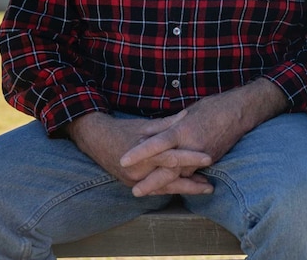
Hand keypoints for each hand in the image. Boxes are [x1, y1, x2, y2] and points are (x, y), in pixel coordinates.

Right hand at [66, 112, 212, 194]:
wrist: (96, 140)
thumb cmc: (123, 129)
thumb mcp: (145, 125)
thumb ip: (168, 123)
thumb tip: (187, 115)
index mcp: (144, 152)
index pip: (171, 157)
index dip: (190, 158)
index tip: (208, 158)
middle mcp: (139, 170)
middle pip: (170, 178)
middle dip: (191, 183)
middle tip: (210, 186)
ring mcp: (134, 180)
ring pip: (164, 188)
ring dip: (184, 189)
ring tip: (204, 189)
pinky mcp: (133, 184)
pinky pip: (155, 190)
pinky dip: (171, 190)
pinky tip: (187, 189)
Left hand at [120, 78, 287, 196]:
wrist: (239, 113)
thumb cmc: (211, 108)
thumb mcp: (186, 113)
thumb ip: (167, 126)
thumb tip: (146, 134)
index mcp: (182, 130)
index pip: (157, 144)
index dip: (140, 152)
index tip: (123, 160)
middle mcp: (191, 146)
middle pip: (167, 168)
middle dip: (150, 181)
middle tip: (134, 190)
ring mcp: (201, 156)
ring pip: (179, 175)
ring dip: (163, 184)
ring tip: (148, 192)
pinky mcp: (209, 161)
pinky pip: (192, 174)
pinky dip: (180, 182)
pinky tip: (169, 188)